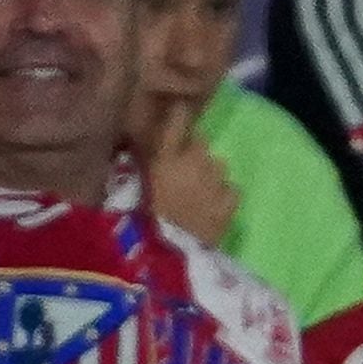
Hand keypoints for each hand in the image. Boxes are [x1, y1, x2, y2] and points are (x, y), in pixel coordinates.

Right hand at [141, 101, 236, 244]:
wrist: (164, 253)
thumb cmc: (139, 217)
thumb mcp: (130, 183)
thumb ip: (137, 160)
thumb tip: (133, 143)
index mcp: (163, 153)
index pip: (179, 118)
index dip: (181, 112)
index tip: (180, 110)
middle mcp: (193, 158)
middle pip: (201, 145)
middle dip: (194, 155)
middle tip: (182, 176)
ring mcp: (215, 180)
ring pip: (218, 167)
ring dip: (210, 176)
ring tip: (198, 196)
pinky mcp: (229, 202)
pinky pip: (232, 190)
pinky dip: (225, 197)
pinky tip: (213, 209)